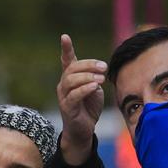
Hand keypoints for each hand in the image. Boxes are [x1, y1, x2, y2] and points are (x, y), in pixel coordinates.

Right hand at [56, 34, 105, 164]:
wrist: (84, 130)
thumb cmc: (88, 108)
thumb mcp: (95, 90)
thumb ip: (94, 80)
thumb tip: (98, 75)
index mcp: (71, 78)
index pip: (67, 61)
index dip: (66, 49)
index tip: (64, 37)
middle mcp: (64, 85)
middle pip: (72, 68)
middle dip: (88, 65)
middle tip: (104, 67)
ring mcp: (63, 96)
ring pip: (71, 80)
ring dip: (88, 77)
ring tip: (101, 78)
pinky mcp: (67, 107)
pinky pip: (74, 95)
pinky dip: (85, 89)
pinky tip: (94, 87)